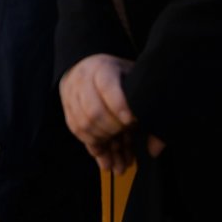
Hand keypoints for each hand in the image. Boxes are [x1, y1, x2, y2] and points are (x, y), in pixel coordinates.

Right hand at [59, 53, 138, 170]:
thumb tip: (154, 149)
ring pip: (83, 124)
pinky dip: (92, 145)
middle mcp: (83, 80)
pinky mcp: (67, 109)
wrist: (87, 66)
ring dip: (102, 143)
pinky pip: (76, 131)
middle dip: (112, 128)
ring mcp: (72, 94)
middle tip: (126, 133)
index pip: (107, 86)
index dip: (118, 105)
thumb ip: (144, 105)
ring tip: (117, 155)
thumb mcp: (133, 79)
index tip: (130, 121)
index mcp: (103, 68)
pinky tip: (105, 155)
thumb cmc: (119, 75)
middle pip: (93, 111)